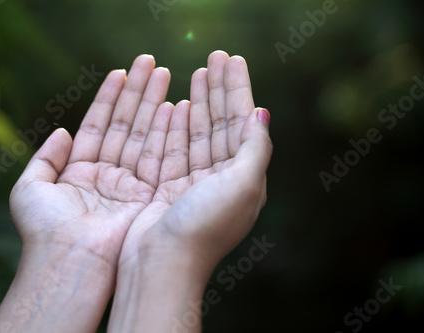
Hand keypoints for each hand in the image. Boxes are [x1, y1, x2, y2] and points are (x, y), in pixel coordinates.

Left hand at [11, 55, 170, 264]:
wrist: (69, 263)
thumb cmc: (44, 229)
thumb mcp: (30, 188)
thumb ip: (45, 157)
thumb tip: (62, 130)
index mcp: (79, 172)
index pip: (98, 125)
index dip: (108, 98)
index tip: (121, 72)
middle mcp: (107, 175)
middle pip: (124, 125)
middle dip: (137, 93)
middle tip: (151, 63)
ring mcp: (129, 185)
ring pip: (143, 135)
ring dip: (153, 104)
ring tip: (165, 74)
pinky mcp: (148, 196)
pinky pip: (158, 157)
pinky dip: (164, 131)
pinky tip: (173, 106)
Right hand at [108, 51, 271, 332]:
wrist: (162, 265)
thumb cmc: (204, 228)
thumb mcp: (242, 185)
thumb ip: (254, 147)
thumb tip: (261, 113)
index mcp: (244, 178)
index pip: (242, 123)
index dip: (238, 90)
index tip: (232, 61)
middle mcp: (222, 180)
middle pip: (221, 124)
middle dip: (218, 90)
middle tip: (214, 57)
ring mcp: (194, 183)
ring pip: (198, 133)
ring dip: (199, 103)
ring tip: (196, 73)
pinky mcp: (169, 188)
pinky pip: (174, 149)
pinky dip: (176, 126)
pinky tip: (176, 105)